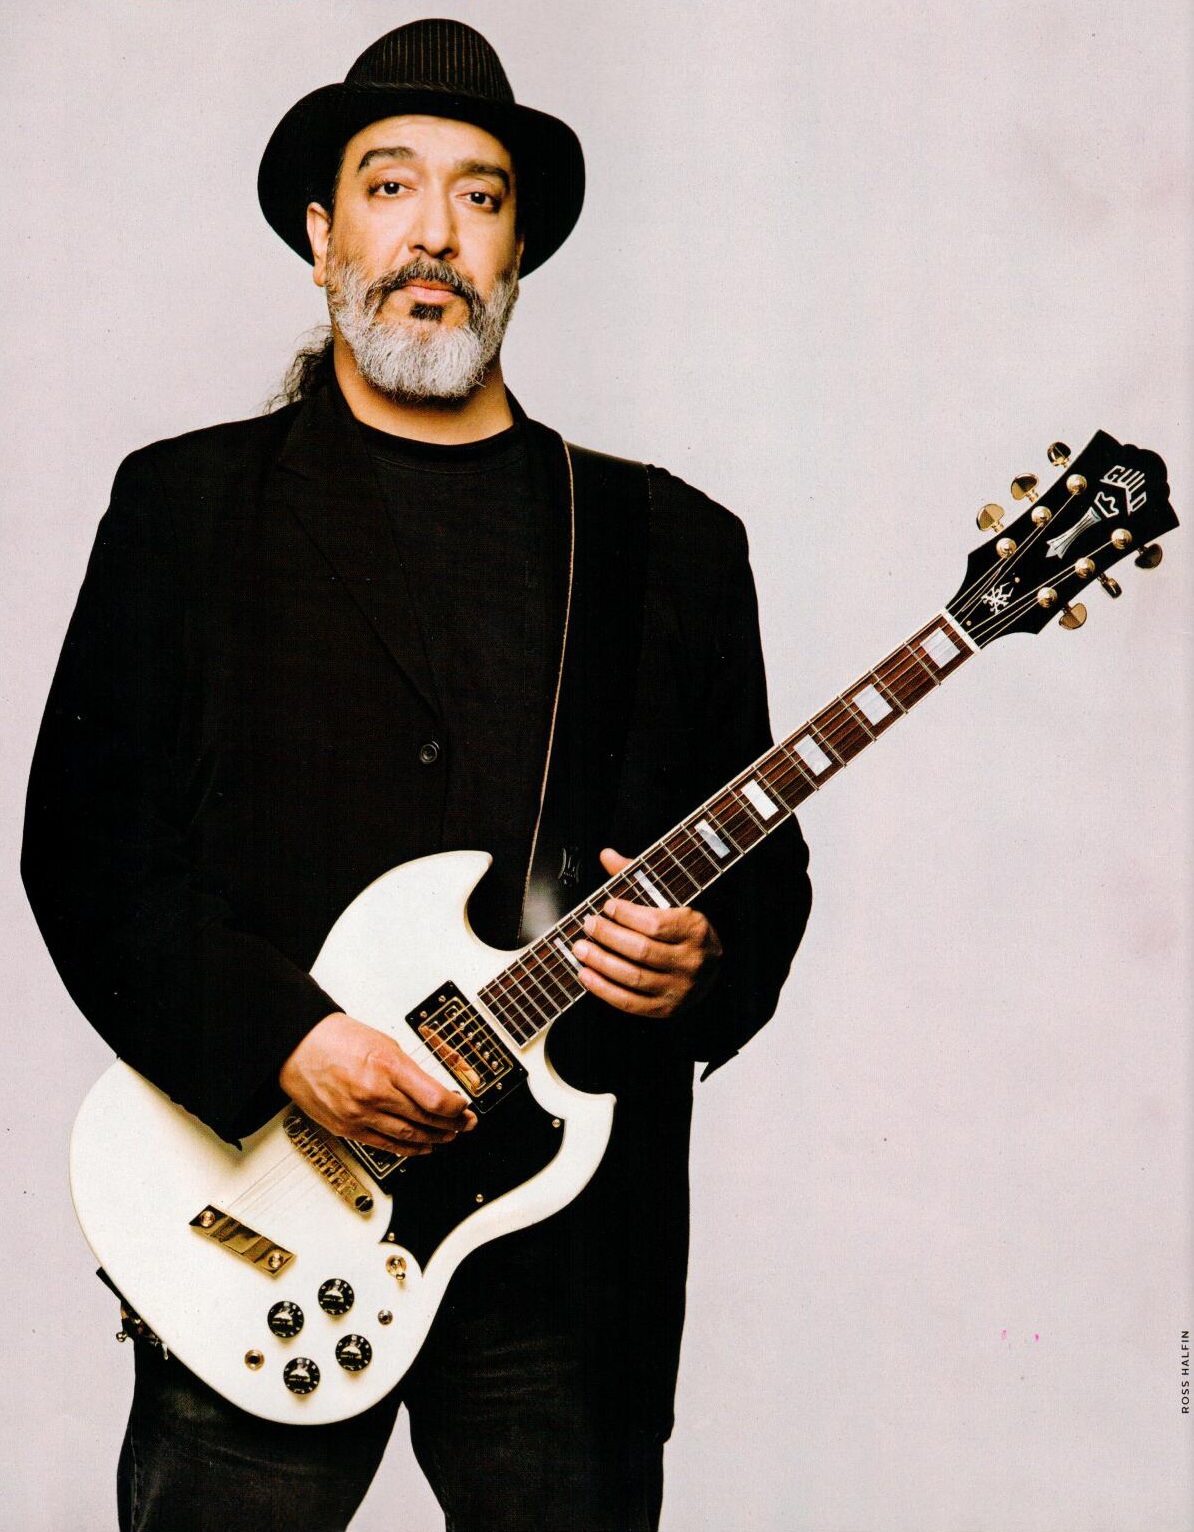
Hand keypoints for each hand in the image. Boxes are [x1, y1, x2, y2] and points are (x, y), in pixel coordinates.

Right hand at [279, 1011, 475, 1155]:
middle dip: (452, 1124)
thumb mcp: (385, 1043)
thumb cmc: (338, 1040)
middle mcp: (374, 1094)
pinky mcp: (347, 1129)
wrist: (298, 1048)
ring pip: (408, 1137)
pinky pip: (385, 1146)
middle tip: (466, 1124)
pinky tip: (422, 1148)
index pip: (435, 1099)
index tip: (464, 1107)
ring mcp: (359, 1115)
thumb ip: (409, 1070)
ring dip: (434, 1139)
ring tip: (449, 1136)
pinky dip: (407, 1149)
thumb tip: (435, 1091)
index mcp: (387, 1066)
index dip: (456, 1108)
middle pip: (425, 1119)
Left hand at [572, 848, 722, 1017]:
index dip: (627, 915)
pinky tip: (585, 974)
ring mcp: (679, 989)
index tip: (606, 905)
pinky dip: (603, 989)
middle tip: (587, 924)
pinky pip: (629, 1002)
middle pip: (642, 951)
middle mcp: (692, 961)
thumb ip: (638, 878)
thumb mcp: (669, 901)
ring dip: (600, 962)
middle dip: (609, 937)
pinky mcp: (665, 1009)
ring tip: (579, 948)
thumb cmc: (682, 928)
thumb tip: (606, 855)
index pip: (656, 924)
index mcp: (696, 929)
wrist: (709, 969)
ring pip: (633, 977)